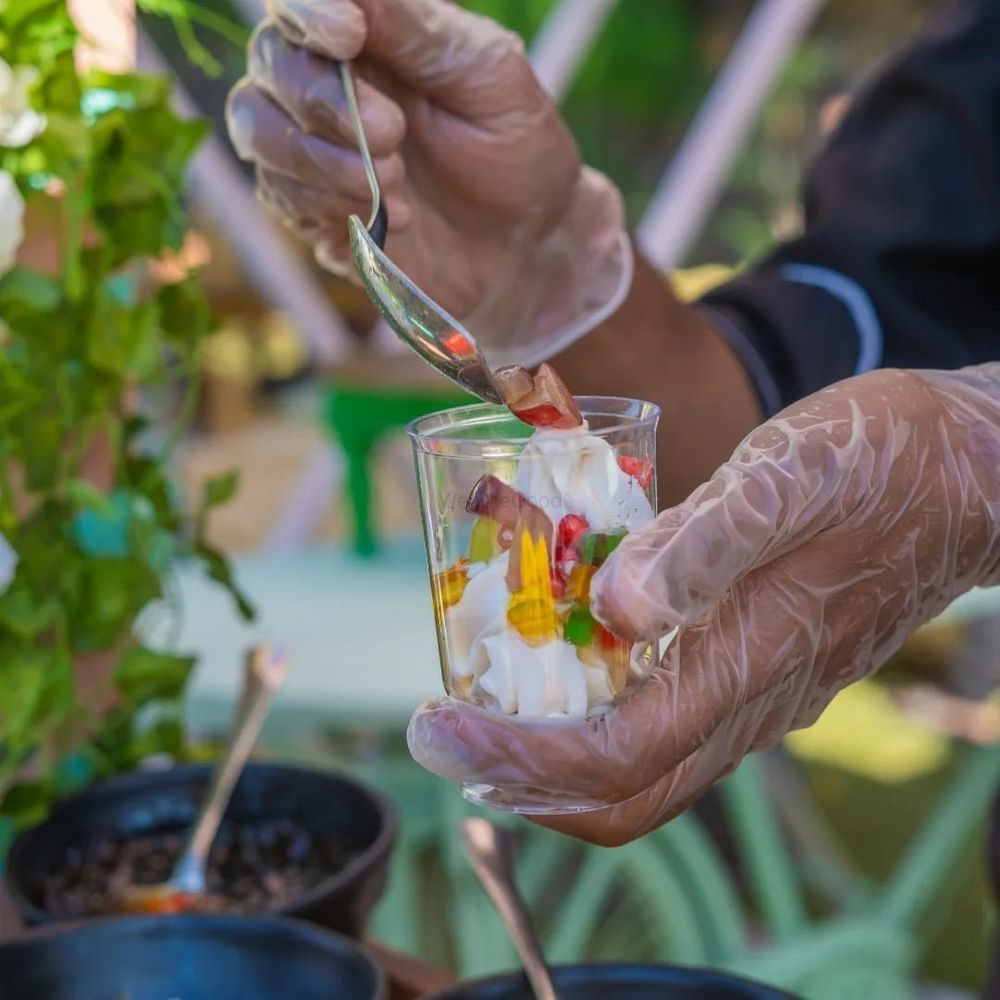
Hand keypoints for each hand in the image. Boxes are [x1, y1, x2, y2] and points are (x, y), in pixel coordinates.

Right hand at [227, 0, 630, 365]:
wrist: (528, 246)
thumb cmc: (517, 150)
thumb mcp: (490, 77)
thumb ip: (421, 32)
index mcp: (372, 37)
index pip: (302, 6)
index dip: (308, 14)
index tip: (346, 35)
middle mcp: (330, 85)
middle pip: (271, 65)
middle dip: (323, 101)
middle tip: (392, 134)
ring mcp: (315, 150)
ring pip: (258, 130)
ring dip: (319, 159)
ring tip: (393, 182)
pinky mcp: (314, 212)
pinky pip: (278, 196)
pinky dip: (326, 204)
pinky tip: (388, 217)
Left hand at [408, 365, 999, 844]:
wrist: (968, 470)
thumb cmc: (883, 460)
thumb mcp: (791, 477)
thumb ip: (705, 545)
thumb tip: (614, 610)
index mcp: (752, 663)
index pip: (618, 756)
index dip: (518, 758)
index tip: (433, 729)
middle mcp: (749, 701)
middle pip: (624, 791)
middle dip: (518, 776)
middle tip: (437, 728)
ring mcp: (755, 690)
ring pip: (639, 765)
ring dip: (547, 753)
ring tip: (473, 703)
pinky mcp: (753, 663)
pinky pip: (661, 720)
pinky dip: (590, 712)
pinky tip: (554, 658)